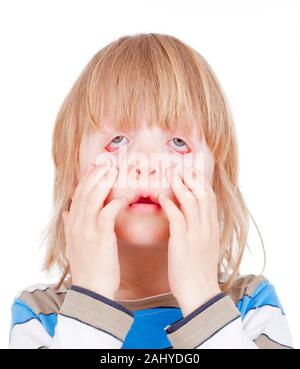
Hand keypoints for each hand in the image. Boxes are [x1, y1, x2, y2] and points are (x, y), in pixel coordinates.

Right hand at [62, 160, 127, 299]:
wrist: (92, 291)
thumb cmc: (89, 267)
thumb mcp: (74, 245)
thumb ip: (70, 226)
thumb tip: (66, 213)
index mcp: (72, 225)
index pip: (77, 196)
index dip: (86, 179)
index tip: (94, 167)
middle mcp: (77, 225)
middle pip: (84, 193)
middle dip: (95, 175)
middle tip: (106, 163)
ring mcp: (87, 231)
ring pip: (92, 199)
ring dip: (103, 183)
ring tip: (113, 172)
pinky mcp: (101, 239)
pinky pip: (106, 215)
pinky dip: (114, 204)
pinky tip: (123, 198)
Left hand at [158, 163, 220, 316]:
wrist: (200, 292)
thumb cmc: (199, 269)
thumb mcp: (206, 245)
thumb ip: (201, 228)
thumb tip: (192, 215)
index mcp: (212, 227)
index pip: (209, 196)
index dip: (199, 181)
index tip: (190, 170)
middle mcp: (206, 227)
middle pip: (202, 194)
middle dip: (191, 177)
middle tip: (179, 166)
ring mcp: (196, 234)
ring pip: (191, 201)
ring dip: (180, 186)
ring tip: (170, 175)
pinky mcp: (182, 242)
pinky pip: (177, 217)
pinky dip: (170, 205)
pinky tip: (162, 197)